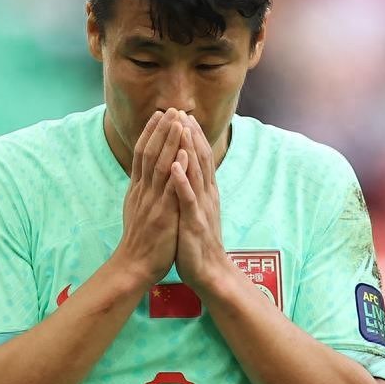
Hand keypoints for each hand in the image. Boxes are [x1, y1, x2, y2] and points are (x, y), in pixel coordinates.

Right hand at [114, 109, 189, 287]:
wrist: (134, 267)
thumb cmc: (140, 242)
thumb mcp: (137, 211)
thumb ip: (142, 192)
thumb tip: (143, 176)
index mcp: (138, 190)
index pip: (142, 154)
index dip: (150, 133)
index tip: (159, 114)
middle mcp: (143, 191)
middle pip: (150, 153)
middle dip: (161, 129)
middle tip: (171, 108)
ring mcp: (152, 201)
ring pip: (160, 165)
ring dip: (169, 141)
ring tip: (178, 121)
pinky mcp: (162, 214)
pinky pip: (169, 187)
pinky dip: (176, 168)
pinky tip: (183, 152)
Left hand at [170, 114, 227, 291]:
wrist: (209, 271)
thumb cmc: (198, 242)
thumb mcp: (196, 210)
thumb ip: (194, 190)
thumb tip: (188, 173)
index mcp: (205, 192)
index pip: (200, 158)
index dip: (193, 136)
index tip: (184, 115)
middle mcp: (206, 195)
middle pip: (200, 159)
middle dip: (191, 134)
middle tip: (183, 112)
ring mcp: (201, 207)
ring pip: (196, 173)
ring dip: (188, 149)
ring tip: (181, 128)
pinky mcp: (194, 222)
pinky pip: (187, 198)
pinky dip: (182, 180)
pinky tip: (175, 165)